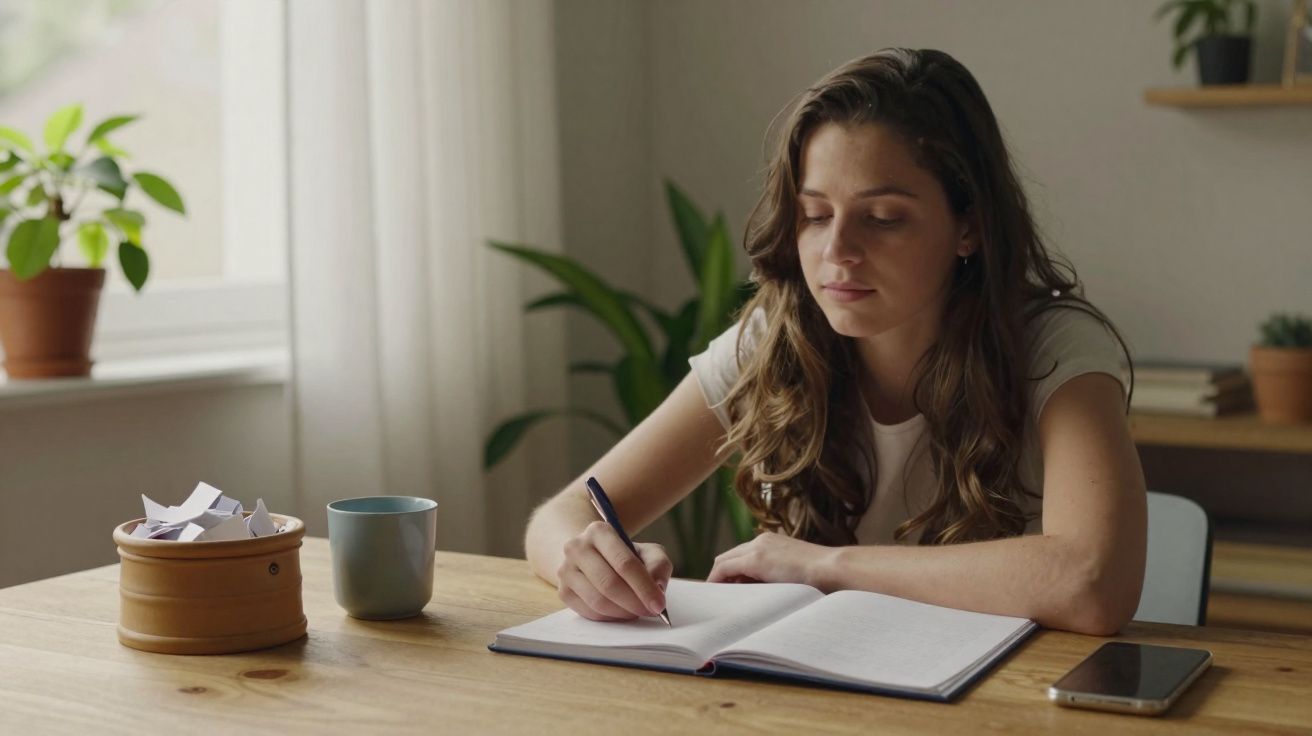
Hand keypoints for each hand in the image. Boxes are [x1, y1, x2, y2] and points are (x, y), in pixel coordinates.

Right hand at [557, 521, 672, 620]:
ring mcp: (566, 570)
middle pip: (609, 583)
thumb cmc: (623, 555)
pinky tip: (621, 612)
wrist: (591, 556)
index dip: (644, 586)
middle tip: (651, 612)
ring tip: (637, 612)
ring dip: (623, 612)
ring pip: (598, 601)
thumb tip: (658, 587)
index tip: (660, 604)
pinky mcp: (563, 591)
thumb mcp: (646, 551)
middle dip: (634, 602)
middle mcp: (577, 547)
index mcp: (599, 531)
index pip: (624, 563)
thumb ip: (658, 565)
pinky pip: (589, 612)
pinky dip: (610, 617)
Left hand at [707, 532, 832, 588]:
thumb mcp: (794, 572)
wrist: (831, 569)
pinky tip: (717, 594)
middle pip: (729, 556)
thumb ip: (777, 576)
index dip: (732, 573)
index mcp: (773, 542)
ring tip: (718, 598)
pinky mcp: (755, 559)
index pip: (743, 555)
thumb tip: (765, 592)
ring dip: (719, 579)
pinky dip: (717, 580)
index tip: (728, 589)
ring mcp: (758, 548)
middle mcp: (762, 540)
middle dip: (721, 576)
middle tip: (719, 595)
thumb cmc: (821, 577)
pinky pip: (725, 569)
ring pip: (725, 561)